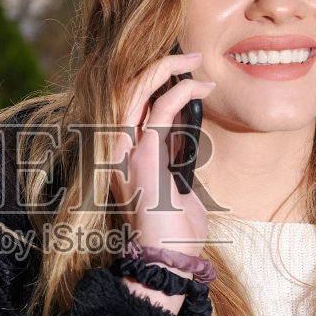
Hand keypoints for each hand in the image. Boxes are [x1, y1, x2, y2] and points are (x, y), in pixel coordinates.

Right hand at [108, 51, 215, 310]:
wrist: (165, 260)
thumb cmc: (172, 232)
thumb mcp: (172, 188)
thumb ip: (172, 160)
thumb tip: (186, 137)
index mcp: (119, 157)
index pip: (128, 105)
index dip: (151, 82)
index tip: (180, 74)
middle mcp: (114, 150)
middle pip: (126, 89)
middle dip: (157, 66)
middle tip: (188, 55)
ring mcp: (124, 151)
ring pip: (137, 89)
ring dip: (167, 69)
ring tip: (193, 61)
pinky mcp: (143, 154)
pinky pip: (161, 108)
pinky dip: (182, 90)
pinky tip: (200, 86)